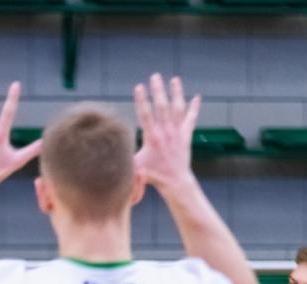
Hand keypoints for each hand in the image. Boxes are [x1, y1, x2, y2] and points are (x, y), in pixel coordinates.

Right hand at [132, 73, 200, 195]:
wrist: (175, 182)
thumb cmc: (153, 176)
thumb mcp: (135, 168)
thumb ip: (125, 159)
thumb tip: (110, 155)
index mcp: (152, 138)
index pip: (145, 114)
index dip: (142, 100)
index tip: (139, 87)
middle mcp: (166, 132)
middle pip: (162, 106)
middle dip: (158, 90)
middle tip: (155, 76)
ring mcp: (177, 132)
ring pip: (178, 108)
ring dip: (176, 93)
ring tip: (175, 79)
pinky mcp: (186, 136)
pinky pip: (191, 119)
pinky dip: (194, 108)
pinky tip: (196, 97)